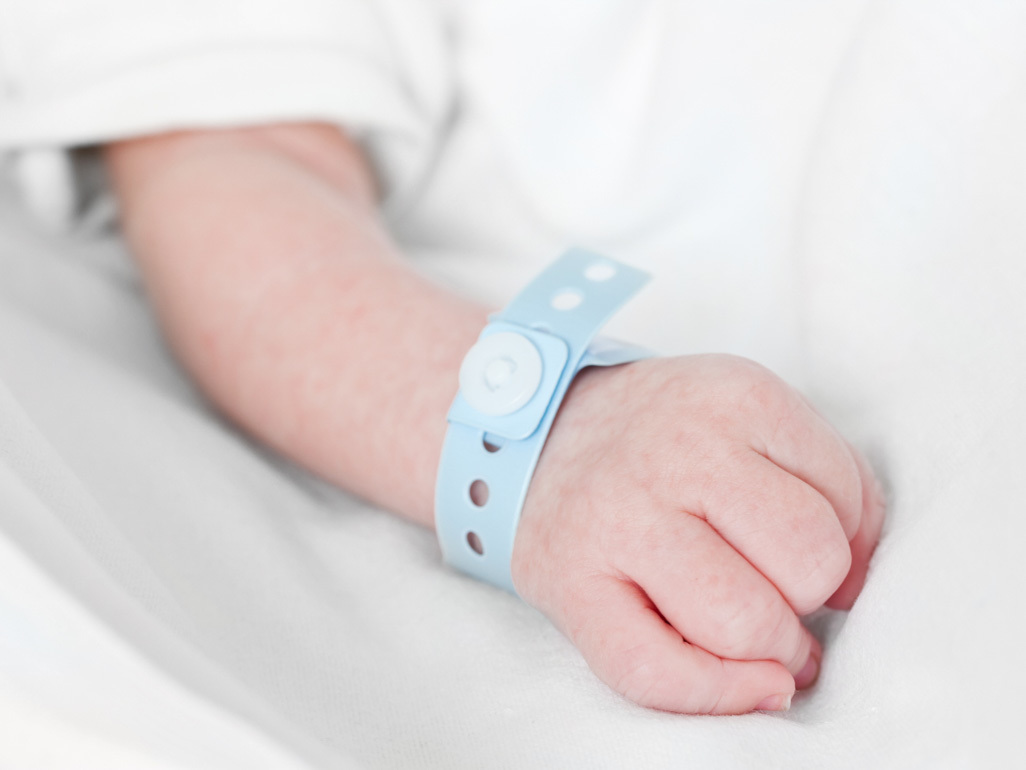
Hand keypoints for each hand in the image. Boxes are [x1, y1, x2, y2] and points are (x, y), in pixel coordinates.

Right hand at [511, 355, 884, 713]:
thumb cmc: (664, 438)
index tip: (801, 545)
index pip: (845, 500)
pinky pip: (659, 674)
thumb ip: (829, 478)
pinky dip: (721, 696)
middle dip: (808, 591)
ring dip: (774, 647)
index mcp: (735, 398)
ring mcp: (619, 520)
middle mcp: (677, 452)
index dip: (844, 540)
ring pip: (746, 622)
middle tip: (778, 587)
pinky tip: (753, 685)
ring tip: (760, 631)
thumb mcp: (750, 414)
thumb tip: (857, 580)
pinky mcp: (571, 584)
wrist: (542, 436)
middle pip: (807, 562)